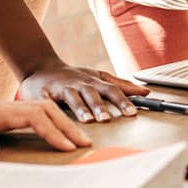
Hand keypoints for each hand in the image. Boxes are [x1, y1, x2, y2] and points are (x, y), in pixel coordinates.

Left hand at [0, 91, 92, 158]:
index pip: (32, 117)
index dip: (51, 131)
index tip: (65, 147)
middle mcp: (4, 107)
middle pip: (45, 109)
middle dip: (66, 126)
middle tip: (84, 144)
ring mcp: (5, 108)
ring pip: (43, 109)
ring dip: (62, 122)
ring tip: (78, 139)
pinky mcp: (5, 113)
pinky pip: (36, 112)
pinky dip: (53, 120)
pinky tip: (59, 131)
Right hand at [19, 62, 149, 122]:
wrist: (42, 67)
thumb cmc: (74, 76)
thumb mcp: (98, 78)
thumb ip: (121, 86)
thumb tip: (145, 92)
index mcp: (93, 82)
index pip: (111, 90)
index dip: (122, 101)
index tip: (132, 113)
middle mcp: (79, 84)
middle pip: (92, 94)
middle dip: (100, 106)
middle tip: (108, 119)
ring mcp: (62, 89)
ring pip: (72, 98)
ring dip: (80, 108)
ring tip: (88, 120)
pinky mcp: (44, 94)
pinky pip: (48, 102)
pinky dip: (51, 107)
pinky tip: (54, 116)